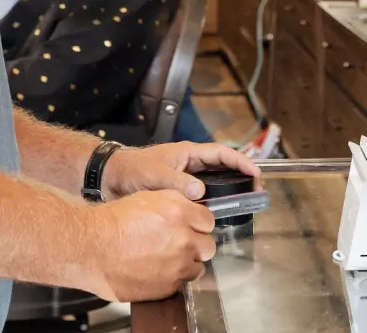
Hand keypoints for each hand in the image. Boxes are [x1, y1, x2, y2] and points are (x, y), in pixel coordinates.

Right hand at [87, 189, 216, 301]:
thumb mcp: (149, 198)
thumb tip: (192, 210)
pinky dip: (172, 278)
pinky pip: (181, 283)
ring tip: (166, 259)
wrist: (90, 248)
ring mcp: (177, 265)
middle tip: (180, 243)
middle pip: (208, 246)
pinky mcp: (168, 286)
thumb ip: (177, 204)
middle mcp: (183, 240)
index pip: (209, 221)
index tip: (192, 227)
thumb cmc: (113, 223)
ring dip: (187, 263)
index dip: (198, 224)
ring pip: (198, 267)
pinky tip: (156, 270)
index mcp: (180, 214)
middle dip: (197, 244)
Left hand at [105, 141, 261, 200]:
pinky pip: (202, 195)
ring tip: (243, 202)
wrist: (111, 178)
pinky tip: (217, 213)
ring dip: (228, 190)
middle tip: (255, 190)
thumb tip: (200, 191)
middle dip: (241, 176)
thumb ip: (178, 182)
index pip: (222, 154)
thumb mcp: (155, 175)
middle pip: (223, 167)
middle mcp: (190, 164)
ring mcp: (186, 177)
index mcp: (188, 153)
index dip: (241, 161)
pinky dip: (212, 201)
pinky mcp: (179, 191)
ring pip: (214, 182)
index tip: (255, 172)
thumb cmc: (132, 170)